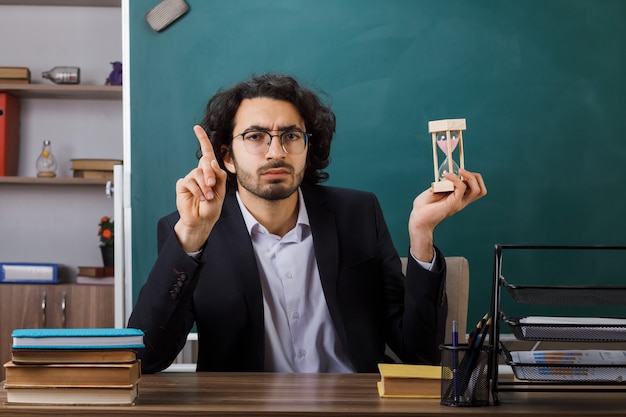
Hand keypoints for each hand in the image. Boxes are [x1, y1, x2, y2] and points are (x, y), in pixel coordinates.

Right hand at [174, 125, 226, 252]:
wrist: (202, 220)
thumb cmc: (212, 206)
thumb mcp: (221, 190)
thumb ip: (218, 175)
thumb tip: (211, 161)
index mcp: (210, 172)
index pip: (206, 152)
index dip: (202, 139)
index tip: (196, 127)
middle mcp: (199, 172)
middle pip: (204, 162)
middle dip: (210, 173)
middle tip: (212, 186)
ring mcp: (190, 178)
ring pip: (198, 174)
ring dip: (205, 186)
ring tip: (208, 197)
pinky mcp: (182, 185)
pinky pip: (190, 182)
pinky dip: (198, 191)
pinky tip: (200, 198)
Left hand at [408, 168, 486, 261]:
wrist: (418, 218)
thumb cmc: (423, 205)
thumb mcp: (435, 189)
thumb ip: (443, 182)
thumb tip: (449, 174)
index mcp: (458, 198)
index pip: (475, 189)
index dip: (472, 177)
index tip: (459, 171)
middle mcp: (461, 201)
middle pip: (481, 190)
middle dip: (476, 177)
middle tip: (462, 171)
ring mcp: (458, 203)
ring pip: (477, 190)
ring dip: (470, 176)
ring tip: (460, 171)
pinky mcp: (453, 203)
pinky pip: (461, 188)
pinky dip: (455, 178)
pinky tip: (447, 175)